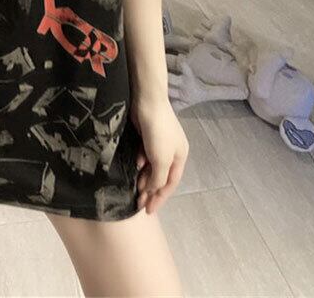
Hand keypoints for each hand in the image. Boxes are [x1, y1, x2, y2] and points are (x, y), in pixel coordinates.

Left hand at [131, 94, 188, 213]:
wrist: (147, 102)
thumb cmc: (158, 132)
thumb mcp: (161, 159)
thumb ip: (158, 178)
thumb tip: (153, 190)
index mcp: (180, 157)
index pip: (171, 184)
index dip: (160, 198)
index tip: (149, 210)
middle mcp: (171, 151)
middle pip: (161, 176)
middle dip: (151, 190)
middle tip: (138, 203)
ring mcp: (159, 143)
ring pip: (151, 167)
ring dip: (144, 178)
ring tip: (134, 189)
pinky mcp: (146, 136)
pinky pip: (144, 155)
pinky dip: (140, 162)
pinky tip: (135, 165)